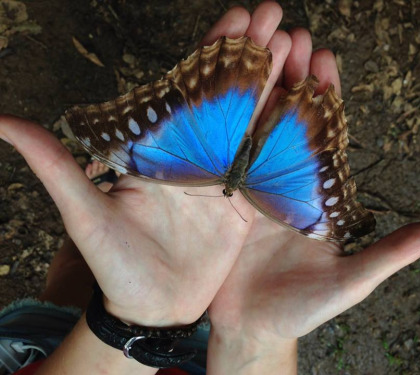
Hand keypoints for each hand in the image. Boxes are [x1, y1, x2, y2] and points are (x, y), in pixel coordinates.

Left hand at [0, 3, 287, 327]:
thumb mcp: (85, 216)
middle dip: (255, 55)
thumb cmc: (115, 265)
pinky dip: (290, 135)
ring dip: (278, 85)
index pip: (190, 87)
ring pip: (256, 122)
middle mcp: (197, 155)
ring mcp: (226, 177)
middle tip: (277, 18)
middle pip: (230, 95)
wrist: (151, 308)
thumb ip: (56, 167)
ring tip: (301, 48)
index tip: (237, 17)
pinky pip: (272, 164)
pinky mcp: (249, 203)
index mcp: (163, 148)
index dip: (213, 51)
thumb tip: (1, 120)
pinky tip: (310, 105)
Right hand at [207, 18, 419, 373]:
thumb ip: (393, 253)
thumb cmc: (301, 309)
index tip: (324, 59)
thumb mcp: (350, 283)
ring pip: (254, 129)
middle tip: (288, 37)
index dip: (326, 97)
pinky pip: (221, 155)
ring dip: (256, 89)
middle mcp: (283, 184)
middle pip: (287, 121)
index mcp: (316, 195)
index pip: (325, 135)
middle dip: (289, 78)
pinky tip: (217, 92)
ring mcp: (250, 188)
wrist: (250, 328)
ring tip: (255, 48)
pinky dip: (220, 123)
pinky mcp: (221, 199)